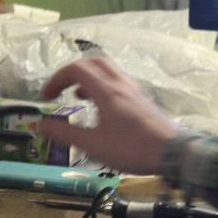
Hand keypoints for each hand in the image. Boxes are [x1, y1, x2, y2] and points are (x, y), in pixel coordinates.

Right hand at [36, 58, 180, 174]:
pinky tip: (101, 107)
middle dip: (72, 73)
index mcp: (106, 91)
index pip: (76, 69)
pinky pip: (117, 82)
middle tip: (61, 89)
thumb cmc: (131, 148)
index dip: (57, 79)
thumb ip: (65, 134)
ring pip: (107, 71)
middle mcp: (120, 84)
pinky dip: (102, 86)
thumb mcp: (93, 145)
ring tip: (78, 97)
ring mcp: (133, 90)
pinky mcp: (141, 99)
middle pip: (92, 63)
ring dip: (88, 78)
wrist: (174, 154)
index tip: (47, 97)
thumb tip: (42, 125)